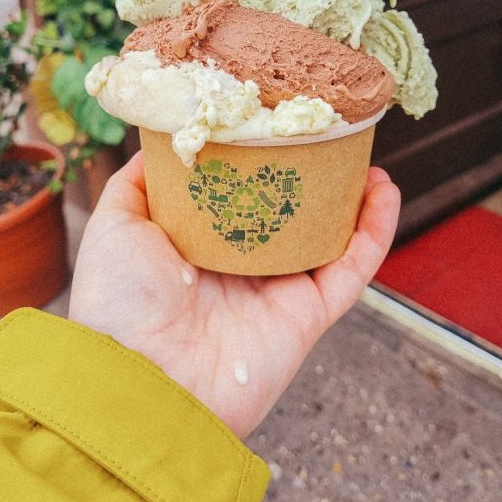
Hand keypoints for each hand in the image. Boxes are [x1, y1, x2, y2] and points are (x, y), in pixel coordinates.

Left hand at [69, 153, 399, 438]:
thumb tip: (160, 143)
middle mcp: (241, 266)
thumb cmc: (119, 302)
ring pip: (329, 236)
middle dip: (311, 175)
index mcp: (198, 245)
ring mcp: (277, 291)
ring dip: (353, 197)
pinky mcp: (307, 314)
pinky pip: (352, 268)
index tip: (277, 123)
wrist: (142, 379)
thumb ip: (137, 183)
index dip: (261, 161)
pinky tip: (385, 190)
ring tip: (365, 155)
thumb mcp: (116, 225)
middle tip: (328, 133)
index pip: (240, 195)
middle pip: (290, 213)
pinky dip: (375, 231)